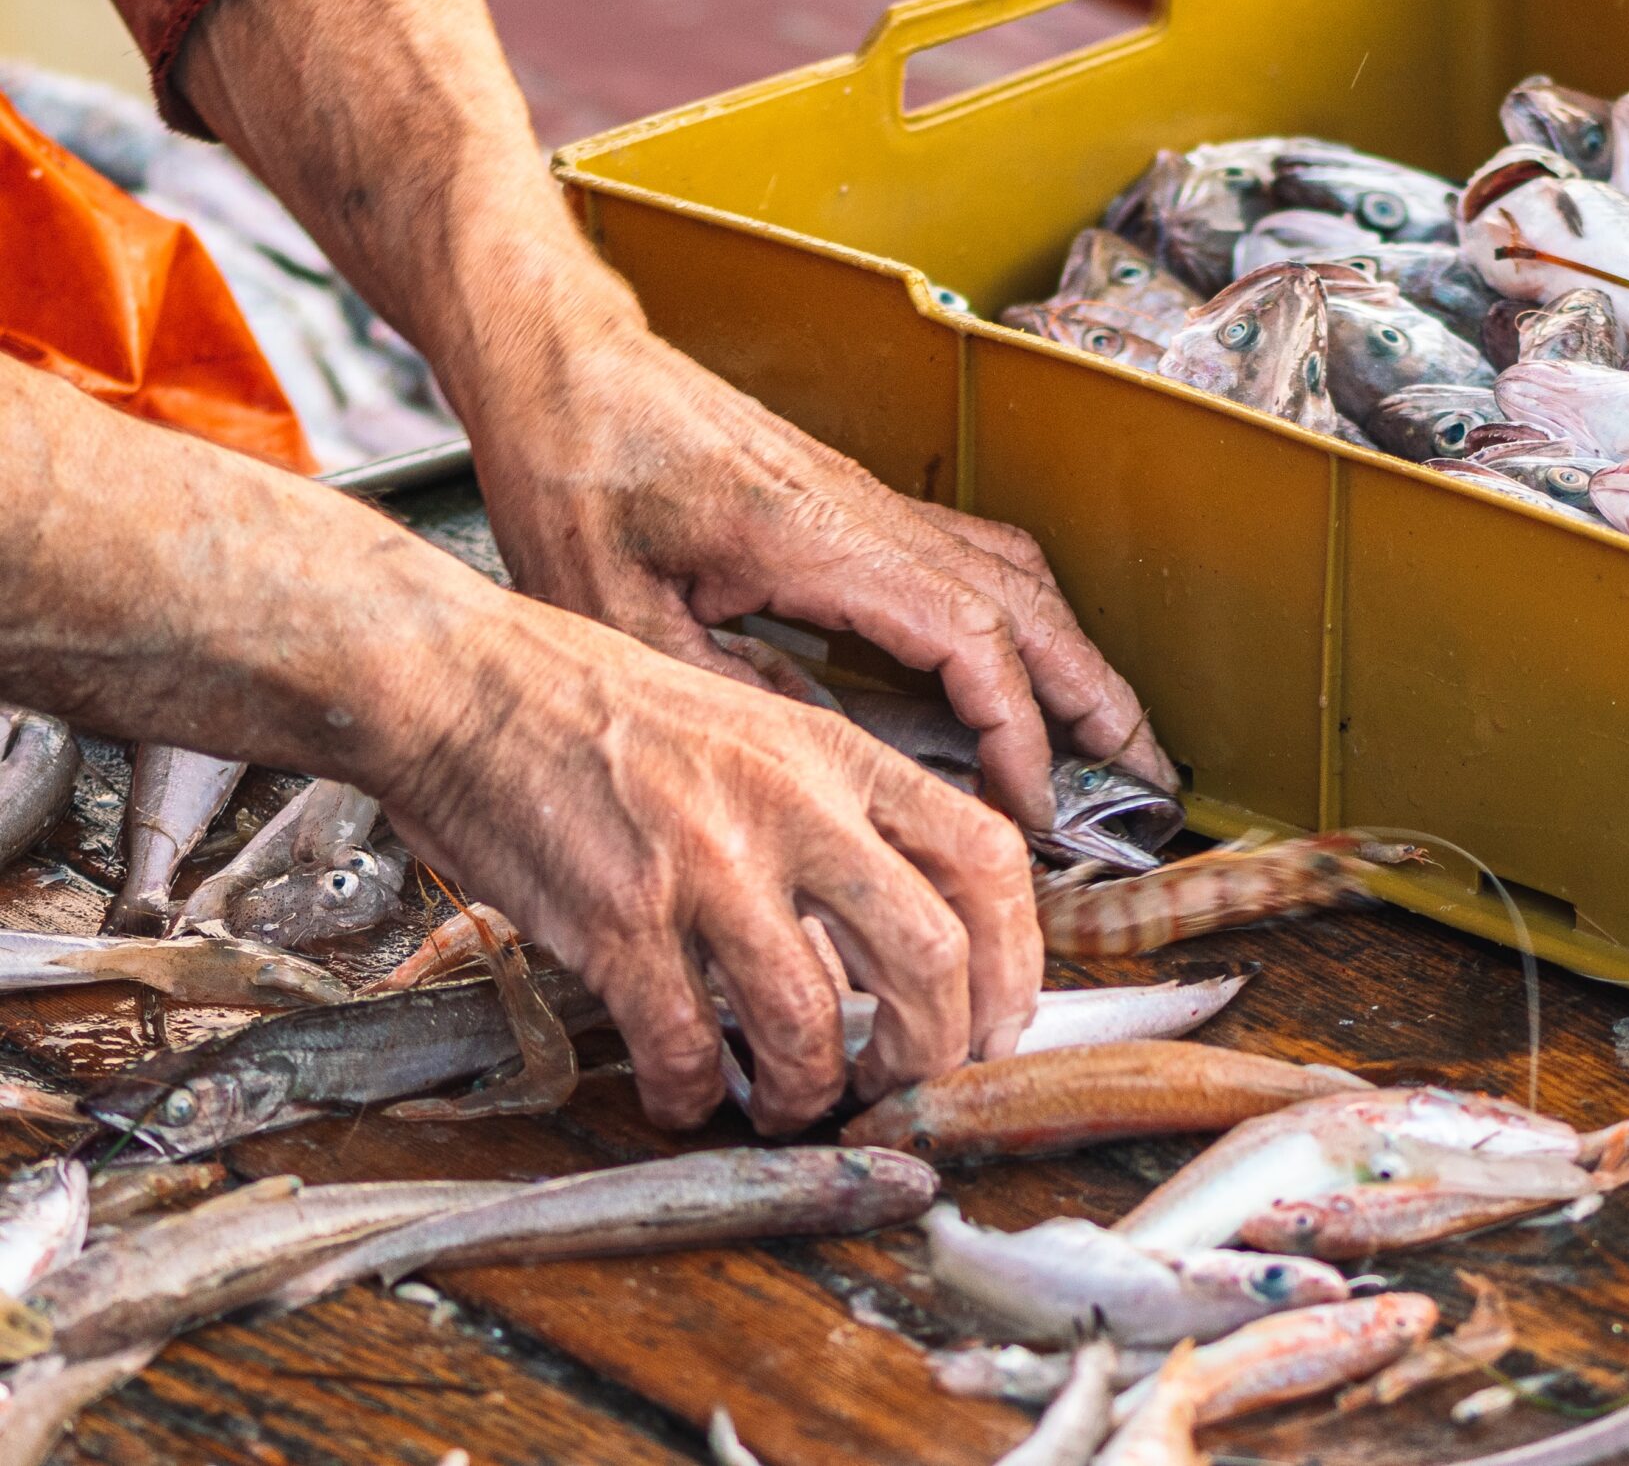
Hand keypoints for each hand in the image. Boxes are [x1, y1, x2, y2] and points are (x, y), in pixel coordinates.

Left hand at [165, 0, 1174, 826]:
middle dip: (1100, 701)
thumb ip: (726, 693)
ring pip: (1018, 578)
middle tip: (1153, 781)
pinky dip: (1028, 620)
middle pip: (1031, 606)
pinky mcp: (855, 503)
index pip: (969, 643)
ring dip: (1077, 658)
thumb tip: (826, 764)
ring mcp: (872, 503)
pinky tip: (1028, 665)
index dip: (1018, 735)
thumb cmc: (575, 472)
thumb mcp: (615, 612)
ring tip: (1116, 736)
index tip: (1036, 809)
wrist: (562, 365)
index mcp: (821, 541)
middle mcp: (870, 514)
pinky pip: (978, 559)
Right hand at [382, 599, 1040, 1130]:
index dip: (1016, 958)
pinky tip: (686, 1092)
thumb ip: (830, 813)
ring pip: (813, 1021)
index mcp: (836, 755)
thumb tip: (892, 930)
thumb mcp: (753, 727)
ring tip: (791, 1103)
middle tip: (909, 1087)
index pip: (987, 856)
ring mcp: (706, 863)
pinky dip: (695, 1093)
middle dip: (936, 1052)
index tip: (997, 1018)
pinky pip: (686, 1044)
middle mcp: (791, 805)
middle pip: (933, 956)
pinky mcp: (616, 917)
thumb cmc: (597, 707)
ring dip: (812, 1090)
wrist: (458, 679)